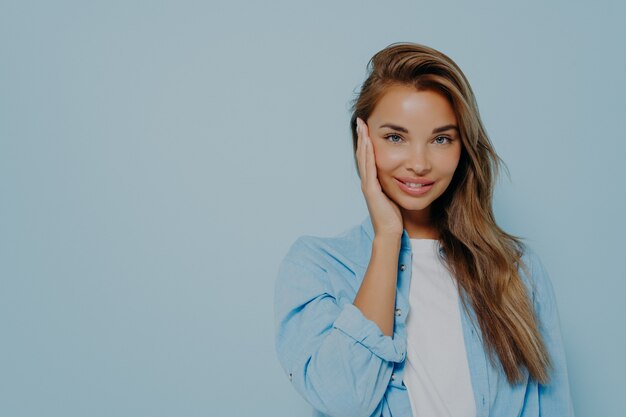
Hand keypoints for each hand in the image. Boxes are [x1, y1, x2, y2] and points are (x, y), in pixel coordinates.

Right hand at [356, 117, 402, 237]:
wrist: (390, 232)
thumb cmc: (394, 217)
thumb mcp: (394, 195)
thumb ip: (394, 184)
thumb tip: (403, 175)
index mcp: (372, 182)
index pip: (368, 157)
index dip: (366, 142)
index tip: (367, 127)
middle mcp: (367, 181)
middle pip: (362, 154)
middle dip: (362, 136)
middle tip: (361, 120)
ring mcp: (367, 185)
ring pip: (363, 158)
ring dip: (362, 141)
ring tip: (362, 126)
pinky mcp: (371, 189)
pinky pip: (369, 168)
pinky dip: (367, 154)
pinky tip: (367, 143)